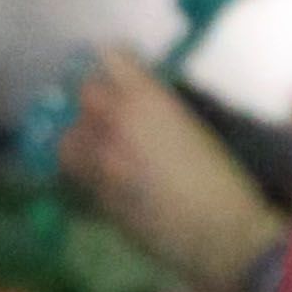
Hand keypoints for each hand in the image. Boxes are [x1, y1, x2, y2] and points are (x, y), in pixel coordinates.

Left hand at [60, 53, 285, 291]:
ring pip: (69, 137)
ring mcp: (100, 161)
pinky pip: (76, 174)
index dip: (117, 63)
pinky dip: (84, 171)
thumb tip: (138, 103)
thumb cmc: (223, 180)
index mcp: (148, 99)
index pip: (113, 58)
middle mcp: (116, 122)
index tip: (121, 68)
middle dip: (96, 98)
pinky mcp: (96, 195)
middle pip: (85, 92)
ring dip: (80, 137)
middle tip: (109, 109)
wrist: (220, 233)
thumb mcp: (195, 128)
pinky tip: (101, 177)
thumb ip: (159, 109)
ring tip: (96, 146)